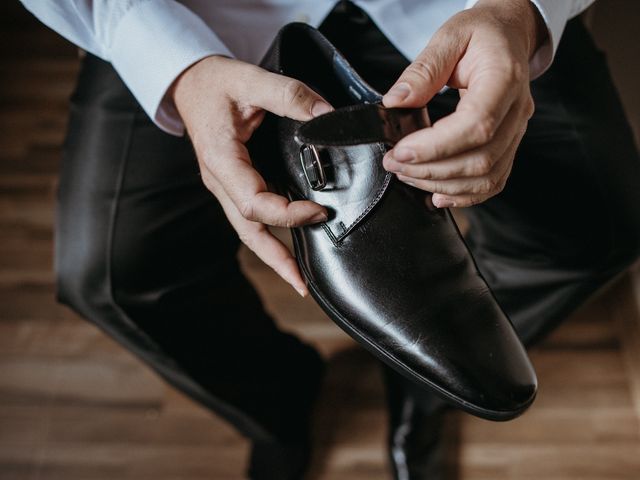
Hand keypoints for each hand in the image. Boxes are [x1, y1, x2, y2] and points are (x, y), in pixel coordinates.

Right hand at [172, 56, 332, 295]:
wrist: (189, 83)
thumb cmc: (214, 82)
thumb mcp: (250, 79)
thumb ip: (289, 95)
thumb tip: (327, 116)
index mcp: (221, 161)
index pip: (254, 203)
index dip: (287, 214)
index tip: (319, 211)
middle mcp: (220, 180)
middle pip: (248, 231)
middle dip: (276, 259)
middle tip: (303, 284)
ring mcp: (224, 185)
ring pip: (248, 229)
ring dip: (273, 253)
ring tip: (299, 276)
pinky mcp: (232, 183)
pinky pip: (250, 215)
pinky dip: (270, 233)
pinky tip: (289, 241)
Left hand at [382, 0, 546, 207]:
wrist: (509, 35)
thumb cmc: (482, 34)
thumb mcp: (449, 37)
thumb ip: (422, 71)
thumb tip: (396, 101)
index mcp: (504, 78)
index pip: (476, 124)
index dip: (436, 146)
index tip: (401, 151)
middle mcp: (516, 110)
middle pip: (480, 158)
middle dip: (431, 169)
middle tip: (394, 164)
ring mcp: (516, 131)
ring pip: (486, 176)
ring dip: (442, 184)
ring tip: (408, 175)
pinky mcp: (509, 145)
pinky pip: (494, 181)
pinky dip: (465, 194)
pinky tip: (438, 194)